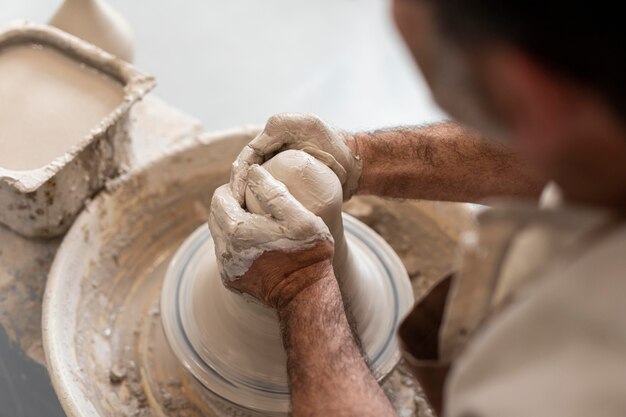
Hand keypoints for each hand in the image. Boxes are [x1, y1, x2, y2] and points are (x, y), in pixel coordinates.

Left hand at [208, 165, 334, 307]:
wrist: (306, 295)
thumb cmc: (307, 252)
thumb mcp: (298, 216)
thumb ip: (273, 191)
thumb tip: (252, 171)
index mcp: (236, 230)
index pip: (220, 197)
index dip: (235, 186)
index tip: (253, 186)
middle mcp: (224, 250)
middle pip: (216, 215)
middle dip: (230, 203)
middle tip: (254, 201)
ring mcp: (227, 268)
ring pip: (219, 235)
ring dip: (233, 224)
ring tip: (258, 221)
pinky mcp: (232, 281)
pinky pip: (226, 254)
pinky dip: (237, 244)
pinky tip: (258, 243)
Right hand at [230, 113, 361, 203]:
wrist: (353, 165)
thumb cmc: (336, 145)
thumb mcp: (313, 126)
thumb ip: (288, 124)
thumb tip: (266, 132)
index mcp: (274, 131)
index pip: (248, 155)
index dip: (239, 174)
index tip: (237, 195)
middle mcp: (271, 146)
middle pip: (246, 169)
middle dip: (238, 188)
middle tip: (236, 209)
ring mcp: (276, 163)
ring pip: (253, 181)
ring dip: (245, 196)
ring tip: (241, 215)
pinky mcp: (282, 178)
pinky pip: (266, 189)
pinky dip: (258, 201)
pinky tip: (254, 216)